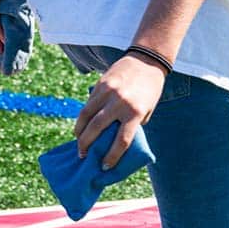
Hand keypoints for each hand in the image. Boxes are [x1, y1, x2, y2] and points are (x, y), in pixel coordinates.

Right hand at [74, 53, 165, 169]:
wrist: (147, 61)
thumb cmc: (150, 91)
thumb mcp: (146, 111)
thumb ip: (131, 124)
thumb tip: (112, 142)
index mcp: (136, 112)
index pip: (122, 140)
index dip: (112, 156)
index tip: (105, 166)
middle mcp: (120, 102)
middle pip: (97, 128)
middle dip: (86, 145)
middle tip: (83, 156)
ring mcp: (108, 92)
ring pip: (86, 115)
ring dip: (79, 132)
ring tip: (78, 143)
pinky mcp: (100, 84)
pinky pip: (88, 104)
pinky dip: (82, 118)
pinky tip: (81, 127)